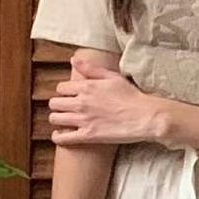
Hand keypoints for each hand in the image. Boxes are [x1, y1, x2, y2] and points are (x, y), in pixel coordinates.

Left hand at [48, 56, 162, 145]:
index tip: (68, 96)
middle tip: (64, 109)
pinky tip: (59, 135)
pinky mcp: (88, 136)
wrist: (144, 117)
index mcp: (87, 86)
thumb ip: (91, 69)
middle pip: (54, 103)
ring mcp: (83, 119)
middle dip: (57, 105)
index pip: (61, 88)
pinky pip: (63, 138)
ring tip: (62, 121)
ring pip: (55, 118)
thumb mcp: (112, 77)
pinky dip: (58, 137)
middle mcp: (82, 102)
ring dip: (56, 119)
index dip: (63, 92)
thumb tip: (73, 60)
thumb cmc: (132, 96)